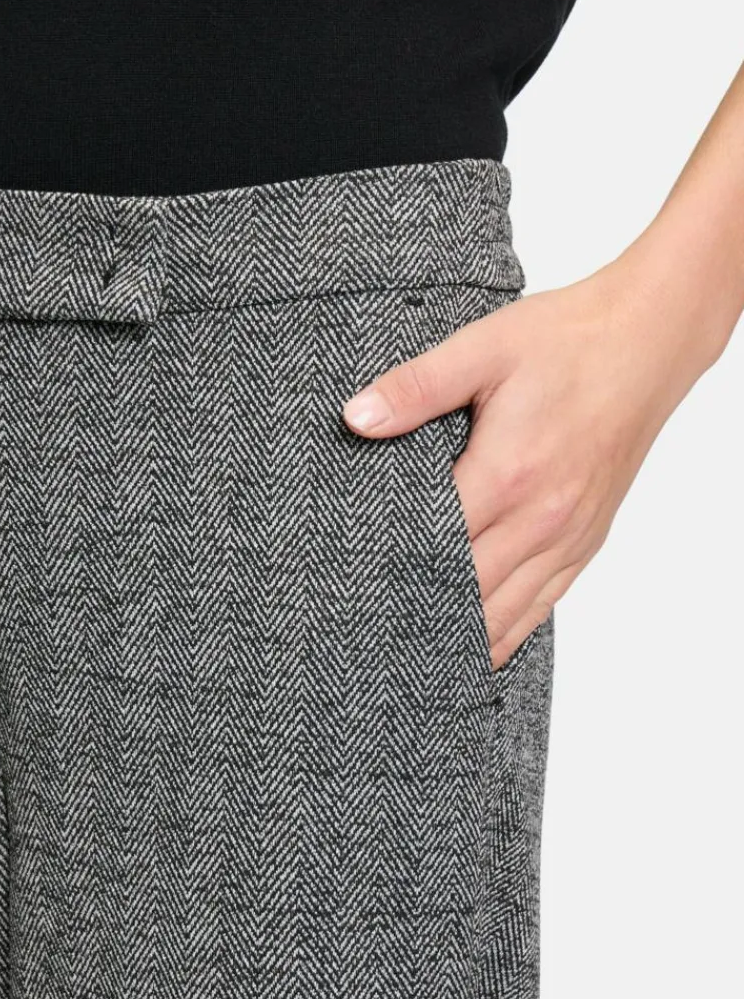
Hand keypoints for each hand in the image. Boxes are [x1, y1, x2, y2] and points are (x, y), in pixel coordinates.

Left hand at [340, 252, 722, 669]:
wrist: (648, 341)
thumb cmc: (567, 341)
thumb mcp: (482, 348)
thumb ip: (416, 388)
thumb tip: (356, 418)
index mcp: (507, 474)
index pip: (433, 545)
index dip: (388, 569)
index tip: (350, 588)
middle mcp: (541, 518)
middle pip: (467, 594)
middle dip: (417, 613)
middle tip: (367, 632)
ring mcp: (568, 537)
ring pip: (506, 614)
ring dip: (461, 638)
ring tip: (410, 656)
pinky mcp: (586, 541)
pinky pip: (543, 606)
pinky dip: (507, 631)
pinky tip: (477, 648)